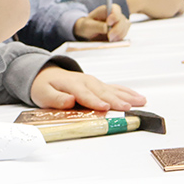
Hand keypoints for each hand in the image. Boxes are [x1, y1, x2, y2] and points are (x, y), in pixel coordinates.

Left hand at [30, 66, 145, 110]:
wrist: (45, 75)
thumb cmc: (44, 86)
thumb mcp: (43, 94)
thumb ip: (56, 99)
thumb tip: (69, 100)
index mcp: (72, 84)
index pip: (84, 94)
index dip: (94, 101)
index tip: (104, 107)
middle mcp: (86, 82)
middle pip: (102, 93)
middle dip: (115, 100)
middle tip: (127, 108)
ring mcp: (94, 83)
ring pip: (112, 90)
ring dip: (126, 96)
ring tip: (140, 102)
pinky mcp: (99, 85)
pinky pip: (115, 89)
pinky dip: (127, 93)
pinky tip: (138, 98)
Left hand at [72, 3, 129, 41]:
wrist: (89, 31)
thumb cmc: (88, 26)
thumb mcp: (88, 26)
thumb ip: (97, 26)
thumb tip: (107, 28)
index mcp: (107, 9)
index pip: (116, 9)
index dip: (114, 16)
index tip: (108, 23)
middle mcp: (116, 14)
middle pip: (122, 21)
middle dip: (116, 30)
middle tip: (109, 37)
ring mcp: (121, 22)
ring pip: (124, 28)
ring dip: (118, 35)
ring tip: (108, 39)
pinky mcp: (122, 29)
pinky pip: (124, 34)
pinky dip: (118, 38)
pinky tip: (111, 39)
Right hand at [119, 0, 183, 18]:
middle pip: (183, 3)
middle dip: (177, 6)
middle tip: (167, 6)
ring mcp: (177, 3)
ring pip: (176, 10)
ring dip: (169, 10)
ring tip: (157, 6)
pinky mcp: (172, 12)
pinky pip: (169, 15)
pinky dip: (163, 14)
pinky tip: (155, 9)